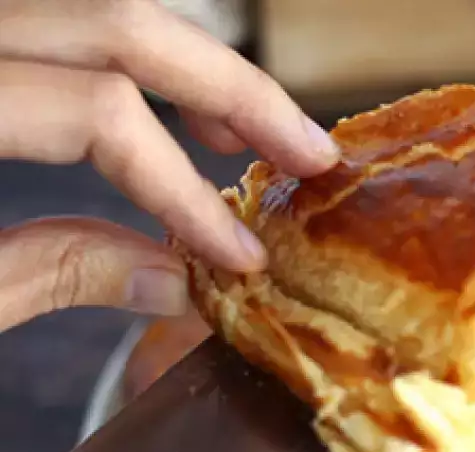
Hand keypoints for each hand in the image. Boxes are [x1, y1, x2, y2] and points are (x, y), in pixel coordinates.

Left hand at [0, 0, 341, 331]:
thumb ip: (46, 272)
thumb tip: (170, 281)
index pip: (101, 113)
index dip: (185, 189)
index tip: (242, 259)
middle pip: (120, 23)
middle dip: (232, 90)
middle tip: (309, 155)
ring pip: (100, 5)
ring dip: (191, 64)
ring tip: (250, 135)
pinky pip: (65, 22)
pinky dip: (130, 58)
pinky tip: (172, 110)